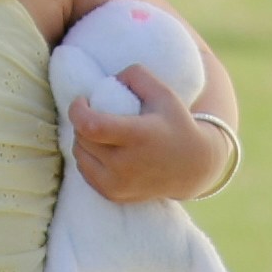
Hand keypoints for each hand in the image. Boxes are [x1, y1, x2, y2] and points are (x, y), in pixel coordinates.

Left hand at [66, 86, 224, 205]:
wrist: (193, 167)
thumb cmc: (176, 124)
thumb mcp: (163, 93)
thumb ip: (135, 75)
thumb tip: (109, 80)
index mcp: (138, 136)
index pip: (92, 125)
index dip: (77, 110)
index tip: (82, 100)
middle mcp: (126, 164)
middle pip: (82, 138)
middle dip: (82, 121)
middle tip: (95, 113)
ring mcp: (119, 184)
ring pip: (79, 155)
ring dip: (83, 139)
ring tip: (100, 131)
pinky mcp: (114, 195)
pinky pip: (84, 172)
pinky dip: (87, 157)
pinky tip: (102, 149)